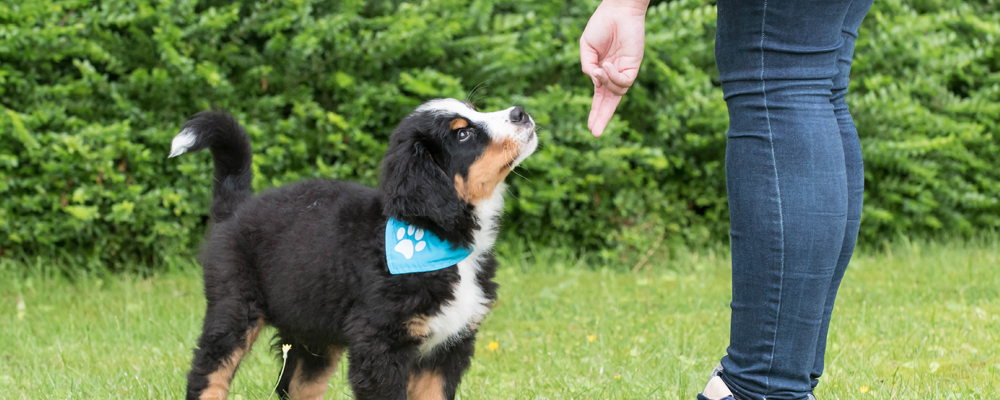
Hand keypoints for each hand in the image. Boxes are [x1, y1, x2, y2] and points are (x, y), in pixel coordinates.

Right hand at [580, 0, 647, 136]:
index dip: (596, 112)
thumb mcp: (587, 48)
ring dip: (605, 84)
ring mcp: (625, 71)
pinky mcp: (634, 66)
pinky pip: (624, 81)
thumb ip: (587, 66)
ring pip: (616, 91)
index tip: (591, 128)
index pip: (600, 97)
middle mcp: (615, 75)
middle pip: (610, 102)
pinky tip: (607, 65)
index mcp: (602, 72)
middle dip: (602, 117)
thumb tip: (594, 81)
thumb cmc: (602, 25)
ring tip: (600, 68)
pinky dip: (614, 78)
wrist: (618, 10)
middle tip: (595, 133)